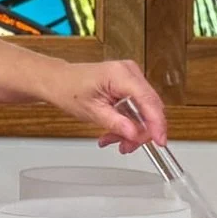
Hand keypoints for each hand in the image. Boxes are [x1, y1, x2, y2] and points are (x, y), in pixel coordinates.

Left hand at [44, 59, 167, 153]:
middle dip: (139, 131)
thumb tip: (135, 134)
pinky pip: (137, 107)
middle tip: (126, 146)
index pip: (148, 101)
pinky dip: (127, 122)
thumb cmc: (67, 89)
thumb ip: (116, 123)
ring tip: (112, 140)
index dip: (157, 124)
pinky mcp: (129, 84)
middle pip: (149, 108)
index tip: (159, 141)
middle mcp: (129, 72)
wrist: (57, 81)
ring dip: (130, 129)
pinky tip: (113, 132)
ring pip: (143, 111)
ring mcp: (130, 77)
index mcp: (120, 74)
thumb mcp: (91, 111)